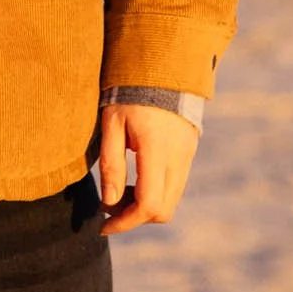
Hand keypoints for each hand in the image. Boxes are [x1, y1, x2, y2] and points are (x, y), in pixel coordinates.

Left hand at [99, 101, 199, 235]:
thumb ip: (111, 163)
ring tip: (118, 191)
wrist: (161, 66)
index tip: (103, 225)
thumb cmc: (128, 92)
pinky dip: (155, 192)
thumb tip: (109, 203)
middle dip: (135, 217)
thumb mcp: (111, 124)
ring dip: (145, 206)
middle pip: (163, 210)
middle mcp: (178, 157)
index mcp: (156, 149)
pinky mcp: (189, 151)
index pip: (149, 204)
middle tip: (109, 207)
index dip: (125, 222)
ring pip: (171, 200)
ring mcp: (187, 155)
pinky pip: (175, 185)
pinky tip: (134, 179)